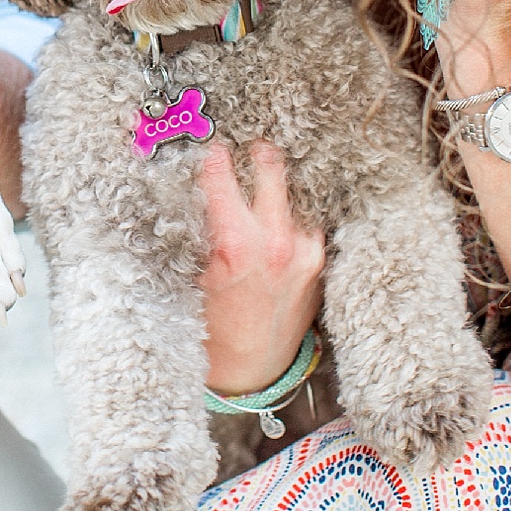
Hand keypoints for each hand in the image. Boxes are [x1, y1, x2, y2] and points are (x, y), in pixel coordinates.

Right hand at [198, 140, 325, 395]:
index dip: (213, 154)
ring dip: (280, 180)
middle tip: (248, 142)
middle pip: (271, 168)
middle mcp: (277, 241)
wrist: (251, 368)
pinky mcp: (318, 259)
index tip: (211, 142)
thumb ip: (198, 227)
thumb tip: (194, 185)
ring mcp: (305, 249)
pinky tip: (281, 205)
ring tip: (266, 168)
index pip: (222, 175)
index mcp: (235, 244)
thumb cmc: (212, 325)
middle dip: (257, 152)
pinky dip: (294, 207)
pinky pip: (308, 217)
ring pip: (296, 190)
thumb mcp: (192, 273)